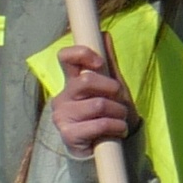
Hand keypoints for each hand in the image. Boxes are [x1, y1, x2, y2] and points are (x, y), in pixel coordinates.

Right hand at [48, 29, 135, 157]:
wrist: (106, 148)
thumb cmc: (108, 114)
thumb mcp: (112, 87)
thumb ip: (108, 63)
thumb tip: (104, 34)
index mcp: (71, 81)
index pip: (65, 57)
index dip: (83, 54)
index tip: (100, 63)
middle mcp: (62, 96)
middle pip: (87, 81)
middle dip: (112, 89)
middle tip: (120, 100)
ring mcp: (62, 116)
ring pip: (98, 105)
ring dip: (119, 112)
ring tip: (121, 119)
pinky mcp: (68, 135)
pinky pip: (100, 124)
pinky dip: (116, 127)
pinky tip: (118, 131)